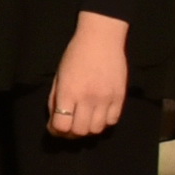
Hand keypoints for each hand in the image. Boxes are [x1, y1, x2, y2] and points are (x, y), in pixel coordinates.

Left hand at [47, 15, 132, 139]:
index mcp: (69, 92)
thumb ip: (56, 99)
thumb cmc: (74, 56)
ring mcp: (106, 99)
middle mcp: (88, 99)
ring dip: (88, 129)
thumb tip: (55, 119)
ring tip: (83, 121)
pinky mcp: (120, 98)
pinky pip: (113, 121)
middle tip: (68, 126)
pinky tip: (98, 115)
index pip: (62, 125)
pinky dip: (104, 122)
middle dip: (71, 133)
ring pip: (98, 129)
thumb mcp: (58, 77)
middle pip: (80, 131)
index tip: (54, 127)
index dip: (55, 130)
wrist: (101, 41)